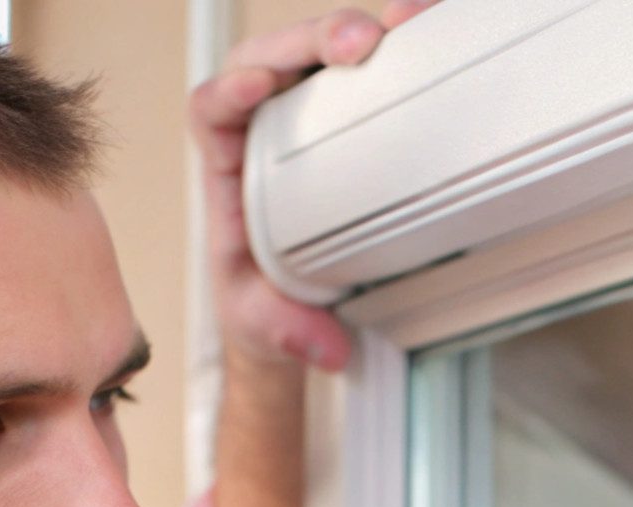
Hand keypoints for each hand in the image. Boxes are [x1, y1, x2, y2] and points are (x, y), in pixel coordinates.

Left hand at [188, 2, 436, 372]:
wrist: (284, 308)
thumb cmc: (260, 303)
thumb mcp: (262, 326)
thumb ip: (287, 334)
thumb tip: (325, 348)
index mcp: (225, 166)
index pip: (212, 110)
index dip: (230, 91)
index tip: (257, 87)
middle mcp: (259, 130)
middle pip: (270, 61)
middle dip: (309, 42)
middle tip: (358, 44)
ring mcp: (301, 117)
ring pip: (314, 53)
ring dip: (354, 29)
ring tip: (400, 23)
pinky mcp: (340, 117)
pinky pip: (357, 69)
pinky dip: (388, 43)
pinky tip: (420, 27)